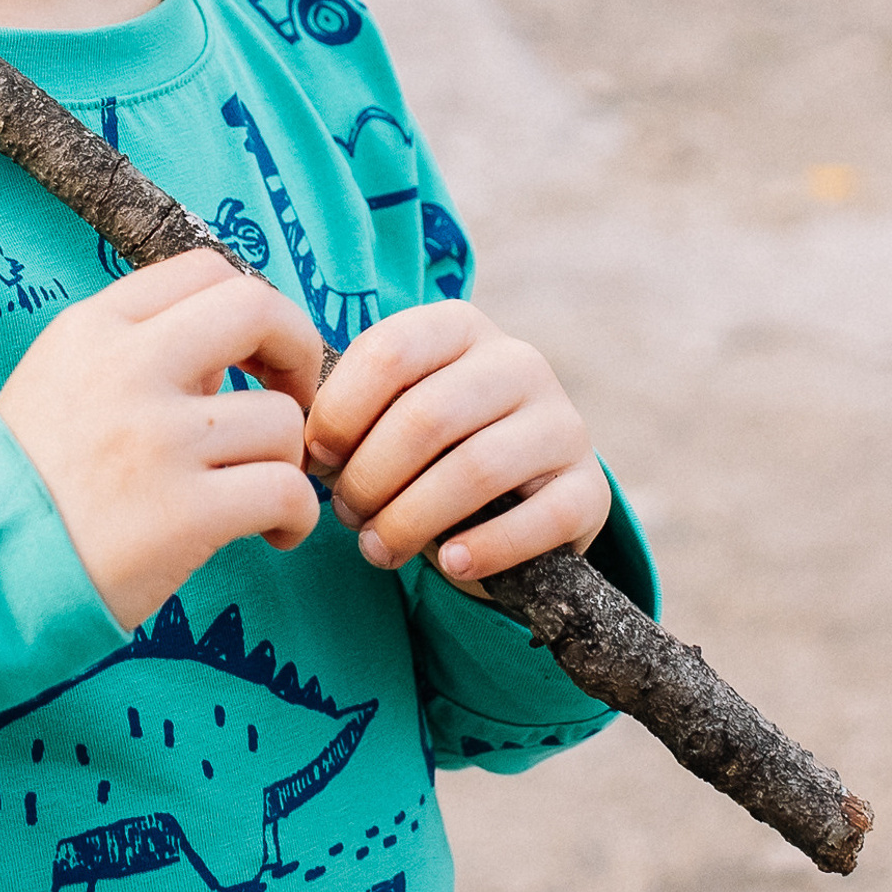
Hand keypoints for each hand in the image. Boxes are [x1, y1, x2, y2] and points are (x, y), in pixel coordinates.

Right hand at [0, 250, 326, 628]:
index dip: (253, 310)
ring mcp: (159, 440)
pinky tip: (272, 533)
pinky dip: (295, 516)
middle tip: (289, 402)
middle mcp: (128, 369)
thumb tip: (230, 361)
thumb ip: (134, 352)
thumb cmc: (27, 480)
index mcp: (94, 329)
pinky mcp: (184, 513)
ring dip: (287, 460)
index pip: (206, 271)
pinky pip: (286, 492)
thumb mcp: (59, 380)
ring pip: (281, 420)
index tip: (254, 359)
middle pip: (258, 310)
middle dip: (298, 352)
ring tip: (257, 493)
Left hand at [305, 301, 607, 594]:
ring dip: (411, 520)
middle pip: (426, 417)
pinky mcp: (591, 488)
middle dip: (370, 478)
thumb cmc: (424, 445)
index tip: (314, 458)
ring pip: (475, 470)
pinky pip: (539, 521)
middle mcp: (519, 361)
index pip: (388, 353)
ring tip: (377, 548)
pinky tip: (447, 564)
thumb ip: (345, 411)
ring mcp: (563, 422)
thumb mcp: (386, 409)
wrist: (508, 495)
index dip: (339, 413)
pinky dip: (484, 549)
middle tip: (345, 515)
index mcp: (458, 326)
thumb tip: (300, 447)